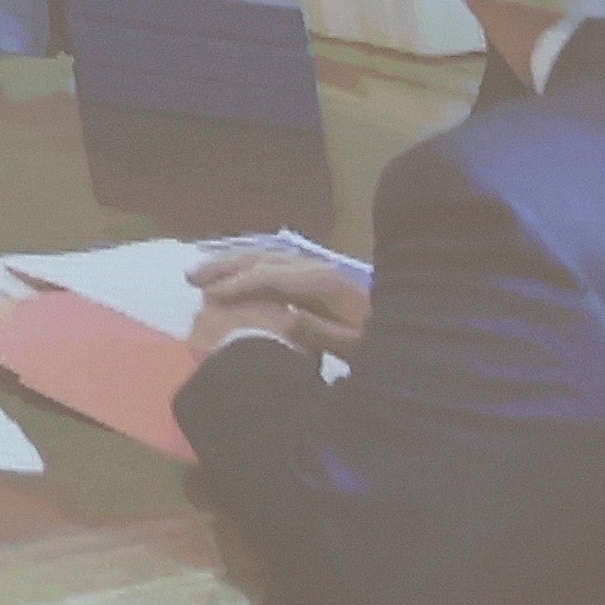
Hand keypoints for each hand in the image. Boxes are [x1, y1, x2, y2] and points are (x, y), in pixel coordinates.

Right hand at [188, 240, 370, 364]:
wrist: (413, 329)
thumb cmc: (381, 344)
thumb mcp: (354, 347)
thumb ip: (318, 333)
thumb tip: (282, 318)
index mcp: (326, 284)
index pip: (273, 276)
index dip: (239, 284)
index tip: (208, 296)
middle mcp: (319, 267)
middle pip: (265, 258)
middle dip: (226, 266)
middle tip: (191, 277)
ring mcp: (319, 268)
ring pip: (268, 257)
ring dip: (232, 262)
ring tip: (200, 273)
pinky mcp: (319, 276)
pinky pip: (277, 264)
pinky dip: (248, 266)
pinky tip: (231, 274)